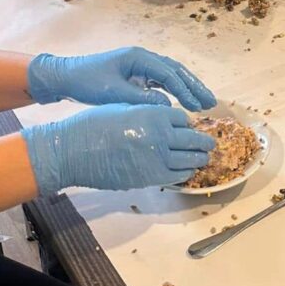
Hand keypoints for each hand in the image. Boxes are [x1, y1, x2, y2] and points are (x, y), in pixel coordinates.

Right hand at [22, 104, 214, 194]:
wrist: (74, 151)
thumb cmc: (95, 124)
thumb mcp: (126, 108)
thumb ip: (149, 113)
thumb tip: (165, 120)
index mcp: (155, 114)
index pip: (183, 118)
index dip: (186, 122)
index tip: (188, 126)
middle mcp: (161, 136)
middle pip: (192, 139)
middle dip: (203, 141)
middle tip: (210, 143)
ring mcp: (157, 159)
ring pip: (189, 159)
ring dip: (199, 158)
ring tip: (204, 158)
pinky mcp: (149, 178)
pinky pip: (176, 176)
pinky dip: (185, 173)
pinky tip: (187, 171)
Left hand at [27, 47, 215, 109]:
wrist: (66, 76)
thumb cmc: (87, 82)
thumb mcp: (113, 93)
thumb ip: (140, 99)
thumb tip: (167, 107)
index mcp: (139, 57)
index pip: (169, 74)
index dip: (184, 90)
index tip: (197, 106)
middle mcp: (144, 58)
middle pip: (176, 71)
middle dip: (195, 86)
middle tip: (212, 103)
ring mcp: (141, 65)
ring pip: (172, 75)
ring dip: (188, 88)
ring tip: (204, 103)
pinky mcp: (137, 74)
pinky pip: (162, 81)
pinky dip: (175, 91)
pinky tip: (184, 103)